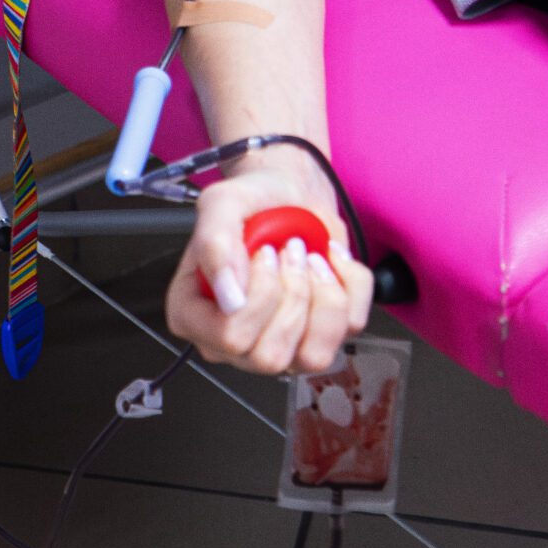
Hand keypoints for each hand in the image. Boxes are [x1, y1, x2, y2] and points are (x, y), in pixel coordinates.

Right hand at [164, 150, 372, 376]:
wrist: (290, 190)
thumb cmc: (253, 199)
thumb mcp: (223, 203)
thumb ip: (215, 244)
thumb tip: (230, 299)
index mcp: (196, 315)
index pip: (230, 338)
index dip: (258, 296)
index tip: (264, 252)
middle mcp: (235, 342)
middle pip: (271, 356)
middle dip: (293, 294)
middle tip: (289, 250)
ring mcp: (281, 345)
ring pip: (314, 357)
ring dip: (323, 295)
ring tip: (311, 258)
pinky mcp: (322, 335)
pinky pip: (351, 328)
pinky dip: (351, 284)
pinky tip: (332, 260)